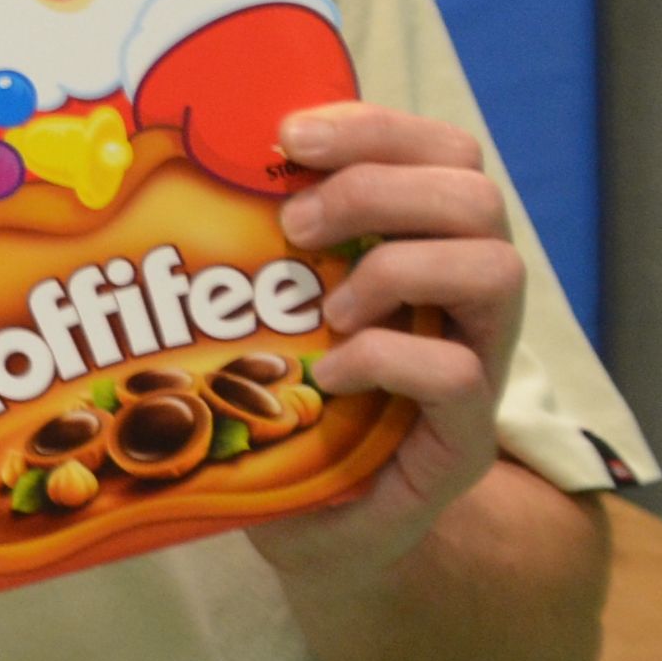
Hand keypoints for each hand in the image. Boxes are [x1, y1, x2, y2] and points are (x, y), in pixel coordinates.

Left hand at [245, 101, 524, 600]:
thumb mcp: (268, 311)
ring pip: (498, 269)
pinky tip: (333, 373)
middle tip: (295, 225)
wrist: (318, 533)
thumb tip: (164, 157)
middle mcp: (466, 300)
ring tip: (327, 304)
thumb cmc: (285, 404)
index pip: (445, 151)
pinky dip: (388, 358)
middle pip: (477, 195)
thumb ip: (255, 243)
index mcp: (424, 248)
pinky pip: (459, 372)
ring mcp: (478, 367)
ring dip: (397, 266)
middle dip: (377, 189)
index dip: (376, 128)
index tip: (288, 137)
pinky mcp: (464, 440)